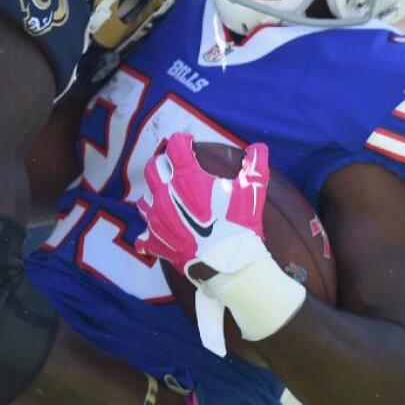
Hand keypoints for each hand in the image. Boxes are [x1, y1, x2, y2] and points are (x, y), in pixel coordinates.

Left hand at [135, 132, 269, 279]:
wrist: (227, 264)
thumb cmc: (239, 225)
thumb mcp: (252, 192)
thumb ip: (255, 166)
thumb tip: (260, 147)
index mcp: (187, 178)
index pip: (175, 147)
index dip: (182, 140)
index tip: (188, 142)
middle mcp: (165, 195)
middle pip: (153, 168)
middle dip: (162, 163)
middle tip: (174, 166)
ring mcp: (157, 219)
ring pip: (144, 199)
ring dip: (154, 195)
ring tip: (166, 198)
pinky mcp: (156, 241)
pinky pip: (144, 235)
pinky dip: (150, 232)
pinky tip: (158, 233)